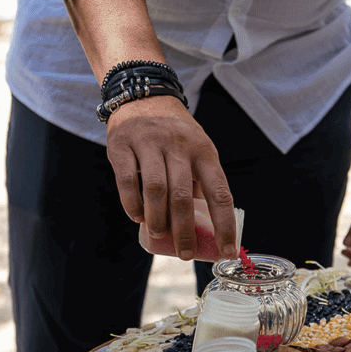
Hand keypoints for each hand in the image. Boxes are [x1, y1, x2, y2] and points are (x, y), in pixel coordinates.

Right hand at [105, 96, 236, 260]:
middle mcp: (179, 146)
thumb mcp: (197, 150)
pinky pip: (127, 181)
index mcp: (204, 151)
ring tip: (159, 234)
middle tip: (185, 254)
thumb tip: (204, 229)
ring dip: (158, 219)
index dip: (224, 225)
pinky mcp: (123, 144)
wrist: (143, 97)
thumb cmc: (175, 136)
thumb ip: (199, 182)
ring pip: (156, 190)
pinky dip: (132, 204)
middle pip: (183, 197)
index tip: (227, 250)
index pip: (219, 193)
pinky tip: (137, 217)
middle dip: (185, 232)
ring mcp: (150, 143)